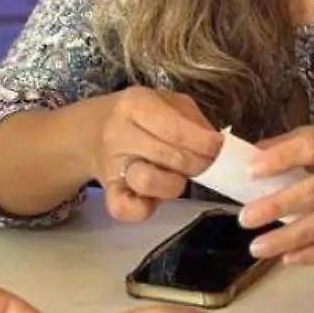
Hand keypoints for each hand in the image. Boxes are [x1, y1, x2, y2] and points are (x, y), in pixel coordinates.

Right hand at [92, 88, 222, 222]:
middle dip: (198, 163)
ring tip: (179, 177)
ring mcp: (112, 164)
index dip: (204, 142)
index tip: (220, 149)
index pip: (175, 128)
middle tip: (208, 163)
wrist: (93, 130)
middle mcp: (119, 133)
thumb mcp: (167, 103)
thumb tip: (218, 146)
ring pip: (148, 181)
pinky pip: (124, 208)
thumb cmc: (141, 116)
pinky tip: (154, 199)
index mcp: (135, 104)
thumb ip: (194, 121)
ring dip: (174, 183)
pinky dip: (142, 209)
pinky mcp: (109, 191)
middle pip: (170, 156)